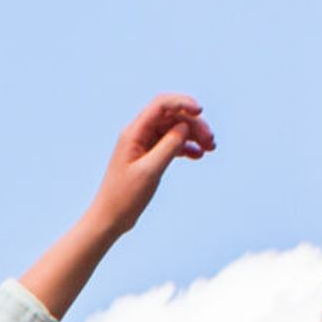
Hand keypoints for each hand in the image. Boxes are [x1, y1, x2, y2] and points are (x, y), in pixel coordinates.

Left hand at [90, 93, 213, 236]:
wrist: (110, 219)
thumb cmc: (124, 197)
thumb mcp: (150, 171)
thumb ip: (169, 145)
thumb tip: (184, 125)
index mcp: (134, 133)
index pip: (161, 105)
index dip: (183, 102)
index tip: (201, 111)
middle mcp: (138, 134)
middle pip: (172, 117)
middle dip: (193, 124)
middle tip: (211, 141)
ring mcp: (144, 145)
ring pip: (174, 130)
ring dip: (193, 135)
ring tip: (210, 148)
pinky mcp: (149, 157)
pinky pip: (171, 144)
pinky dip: (186, 147)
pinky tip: (198, 155)